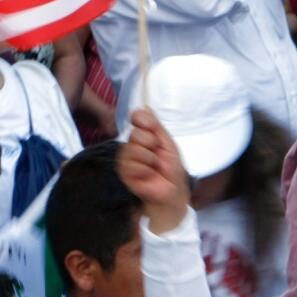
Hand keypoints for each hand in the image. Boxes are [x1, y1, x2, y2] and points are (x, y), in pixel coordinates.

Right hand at [118, 109, 190, 233]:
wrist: (172, 190)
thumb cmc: (171, 168)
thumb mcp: (168, 144)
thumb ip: (156, 126)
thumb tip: (145, 106)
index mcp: (143, 135)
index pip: (136, 117)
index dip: (143, 120)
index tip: (152, 127)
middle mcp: (132, 144)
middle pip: (136, 134)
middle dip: (152, 145)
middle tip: (158, 155)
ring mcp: (127, 158)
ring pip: (133, 149)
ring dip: (150, 159)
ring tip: (154, 167)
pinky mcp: (124, 172)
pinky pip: (132, 165)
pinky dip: (145, 170)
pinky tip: (148, 175)